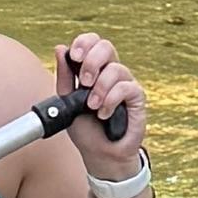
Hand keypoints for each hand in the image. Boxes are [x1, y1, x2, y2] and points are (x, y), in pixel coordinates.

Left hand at [59, 35, 147, 170]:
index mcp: (94, 69)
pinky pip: (127, 87)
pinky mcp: (137, 98)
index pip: (92, 42)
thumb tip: (60, 48)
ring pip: (115, 69)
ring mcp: (125, 84)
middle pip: (106, 46)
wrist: (99, 154)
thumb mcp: (67, 101)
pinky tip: (105, 114)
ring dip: (100, 88)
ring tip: (92, 107)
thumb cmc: (86, 129)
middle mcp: (110, 72)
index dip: (84, 43)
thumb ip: (65, 77)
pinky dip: (112, 100)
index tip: (74, 55)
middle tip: (84, 81)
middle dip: (92, 61)